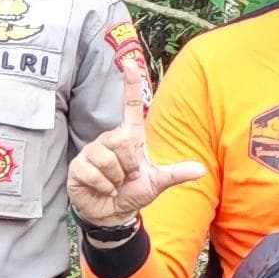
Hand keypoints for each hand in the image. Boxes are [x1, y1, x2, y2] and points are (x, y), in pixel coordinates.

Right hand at [66, 84, 205, 227]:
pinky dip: (104, 187)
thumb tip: (200, 170)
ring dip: (117, 178)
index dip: (130, 86)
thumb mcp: (157, 183)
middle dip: (130, 164)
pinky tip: (103, 190)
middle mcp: (109, 139)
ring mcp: (92, 152)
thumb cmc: (134, 192)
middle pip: (122, 140)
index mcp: (129, 137)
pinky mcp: (78, 167)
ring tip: (115, 184)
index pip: (130, 106)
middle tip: (128, 176)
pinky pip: (94, 173)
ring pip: (108, 158)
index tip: (128, 64)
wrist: (112, 213)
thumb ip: (175, 174)